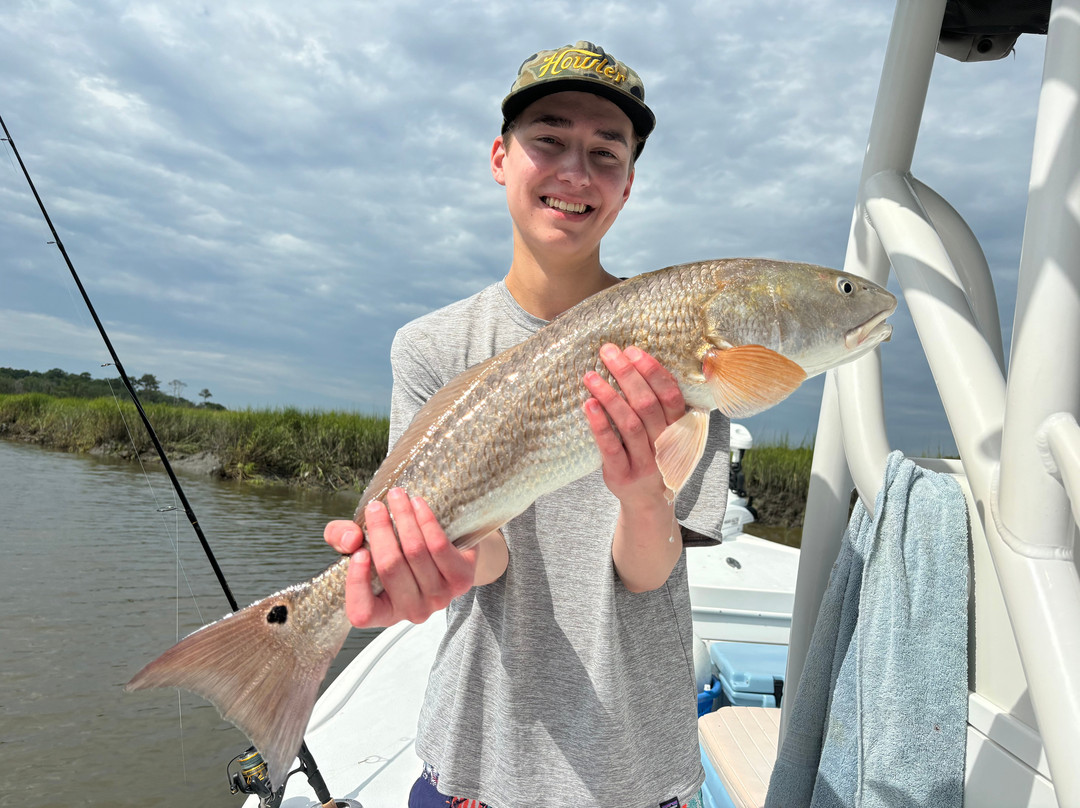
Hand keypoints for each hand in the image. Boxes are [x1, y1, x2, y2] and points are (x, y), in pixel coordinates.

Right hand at [323, 488, 478, 627]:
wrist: (447, 547)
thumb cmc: (396, 550)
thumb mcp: (360, 544)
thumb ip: (341, 539)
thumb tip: (352, 538)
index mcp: (383, 612)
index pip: (363, 612)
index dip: (357, 585)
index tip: (359, 552)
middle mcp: (412, 612)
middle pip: (391, 568)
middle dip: (381, 530)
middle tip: (375, 506)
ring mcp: (439, 599)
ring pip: (416, 552)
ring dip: (404, 518)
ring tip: (397, 495)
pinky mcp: (462, 580)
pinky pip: (439, 547)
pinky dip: (426, 521)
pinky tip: (418, 504)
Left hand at [582, 343, 685, 505]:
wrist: (647, 501)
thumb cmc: (652, 456)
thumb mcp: (665, 432)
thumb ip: (658, 405)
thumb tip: (634, 363)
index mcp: (677, 429)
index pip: (670, 394)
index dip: (652, 371)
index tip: (633, 351)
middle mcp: (663, 444)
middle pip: (647, 404)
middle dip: (627, 375)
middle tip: (608, 353)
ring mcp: (644, 462)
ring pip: (629, 424)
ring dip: (610, 396)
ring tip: (590, 376)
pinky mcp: (622, 476)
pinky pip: (611, 447)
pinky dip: (599, 425)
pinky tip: (588, 405)